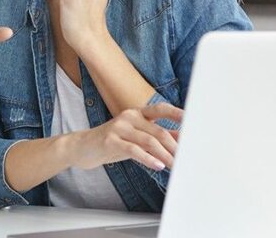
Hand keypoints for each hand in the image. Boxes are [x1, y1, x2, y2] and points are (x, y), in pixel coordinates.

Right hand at [68, 103, 183, 170]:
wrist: (82, 147)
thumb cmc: (112, 142)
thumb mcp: (136, 138)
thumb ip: (157, 136)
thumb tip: (181, 139)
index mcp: (137, 113)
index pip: (161, 109)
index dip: (177, 114)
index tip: (193, 120)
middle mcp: (129, 116)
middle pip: (159, 131)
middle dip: (175, 147)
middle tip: (185, 159)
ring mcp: (119, 127)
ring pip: (149, 141)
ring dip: (165, 156)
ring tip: (175, 166)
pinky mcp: (110, 140)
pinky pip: (134, 150)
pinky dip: (148, 159)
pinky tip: (158, 166)